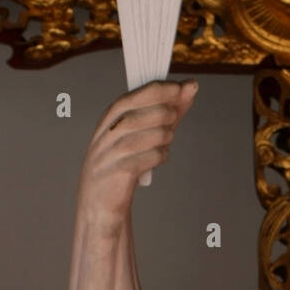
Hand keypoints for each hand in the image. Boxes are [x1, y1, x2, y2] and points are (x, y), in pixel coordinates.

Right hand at [77, 78, 198, 220]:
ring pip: (147, 136)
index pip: (133, 98)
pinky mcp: (119, 173)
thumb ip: (165, 110)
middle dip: (164, 114)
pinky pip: (149, 158)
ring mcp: (110, 154)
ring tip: (165, 140)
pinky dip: (160, 156)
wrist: (99, 202)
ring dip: (164, 136)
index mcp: (109, 119)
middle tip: (173, 120)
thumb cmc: (124, 162)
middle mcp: (106, 135)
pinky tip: (160, 156)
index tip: (181, 87)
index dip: (159, 90)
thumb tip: (189, 87)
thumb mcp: (142, 132)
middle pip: (141, 115)